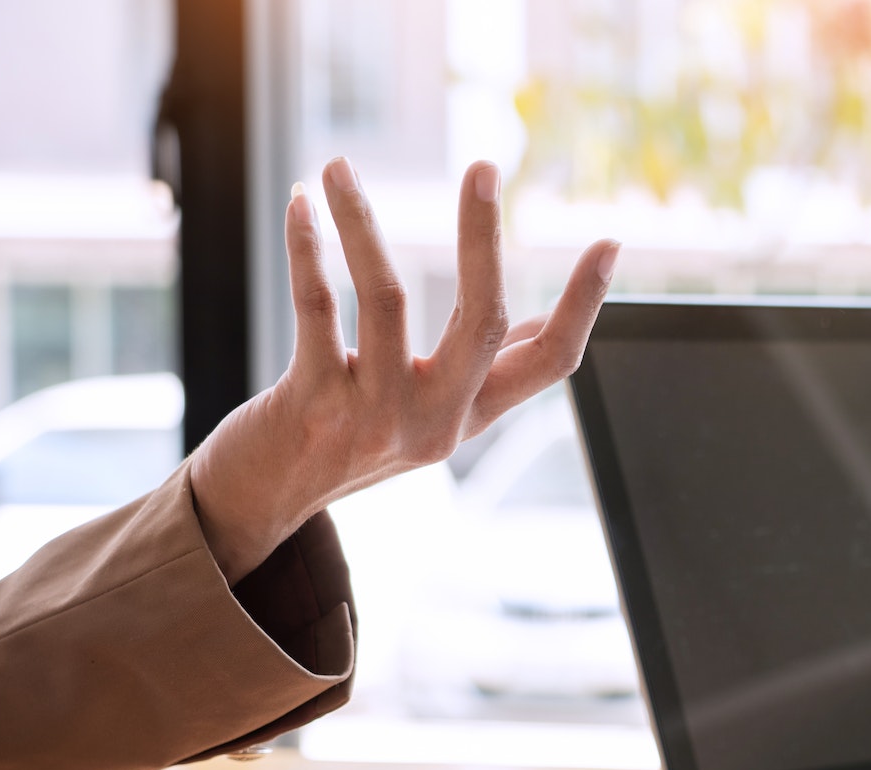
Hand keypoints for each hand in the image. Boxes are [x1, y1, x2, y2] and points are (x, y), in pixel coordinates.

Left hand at [188, 158, 619, 584]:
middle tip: (483, 166)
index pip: (550, 363)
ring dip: (359, 220)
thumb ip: (478, 374)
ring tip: (336, 166)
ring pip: (386, 298)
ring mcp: (376, 417)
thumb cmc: (343, 439)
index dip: (584, 304)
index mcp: (469, 417)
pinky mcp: (315, 405)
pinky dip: (307, 248)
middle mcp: (435, 422)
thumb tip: (533, 325)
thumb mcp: (424, 416)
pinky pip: (318, 308)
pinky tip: (299, 205)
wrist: (260, 501)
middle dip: (483, 237)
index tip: (609, 242)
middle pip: (483, 320)